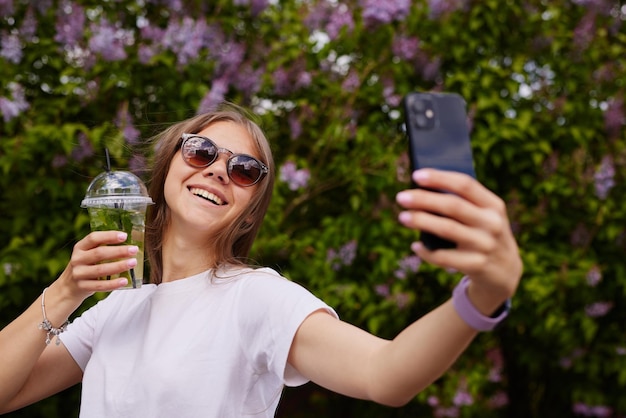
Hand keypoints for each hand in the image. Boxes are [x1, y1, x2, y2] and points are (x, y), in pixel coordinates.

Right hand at [58, 231, 137, 299]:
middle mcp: (77, 259)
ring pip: (101, 269)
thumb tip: (129, 244)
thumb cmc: (86, 266)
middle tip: (134, 250)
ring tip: (133, 263)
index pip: (93, 238)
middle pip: (99, 253)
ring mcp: (78, 273)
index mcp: (80, 247)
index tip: (125, 236)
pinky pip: (100, 285)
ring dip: (119, 266)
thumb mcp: (88, 254)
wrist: (68, 287)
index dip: (109, 236)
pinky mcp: (82, 286)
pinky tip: (125, 281)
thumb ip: (103, 248)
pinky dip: (113, 283)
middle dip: (119, 251)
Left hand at [396, 169, 521, 303]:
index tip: (416, 175)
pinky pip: (444, 257)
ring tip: (402, 217)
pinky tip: (415, 246)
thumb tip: (422, 192)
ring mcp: (485, 245)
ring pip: (447, 229)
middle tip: (401, 197)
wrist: (506, 272)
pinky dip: (427, 251)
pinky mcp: (477, 265)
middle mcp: (492, 223)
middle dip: (423, 199)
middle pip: (452, 205)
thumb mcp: (484, 217)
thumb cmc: (484, 235)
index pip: (465, 184)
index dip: (439, 178)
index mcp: (494, 205)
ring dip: (421, 221)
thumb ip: (463, 204)